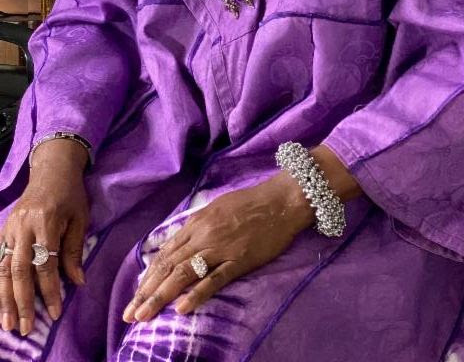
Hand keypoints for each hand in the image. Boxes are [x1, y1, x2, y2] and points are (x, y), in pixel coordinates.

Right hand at [0, 142, 89, 336]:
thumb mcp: (80, 218)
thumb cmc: (71, 194)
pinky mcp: (4, 229)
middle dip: (22, 302)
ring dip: (4, 298)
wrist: (52, 169)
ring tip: (8, 323)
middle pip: (19, 271)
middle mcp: (24, 227)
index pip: (46, 265)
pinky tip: (0, 300)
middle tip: (25, 328)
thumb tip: (77, 283)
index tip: (55, 313)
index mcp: (46, 222)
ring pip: (2, 268)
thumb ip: (74, 250)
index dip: (50, 291)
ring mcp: (10, 228)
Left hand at [122, 174, 313, 322]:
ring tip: (143, 317)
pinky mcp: (239, 259)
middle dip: (146, 292)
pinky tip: (182, 309)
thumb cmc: (252, 202)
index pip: (166, 254)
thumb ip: (198, 226)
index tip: (136, 296)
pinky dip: (197, 294)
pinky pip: (215, 278)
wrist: (282, 200)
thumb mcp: (218, 207)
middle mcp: (203, 235)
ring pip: (184, 274)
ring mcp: (221, 248)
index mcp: (197, 222)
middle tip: (128, 315)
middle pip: (169, 266)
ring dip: (160, 297)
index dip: (148, 277)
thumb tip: (180, 244)